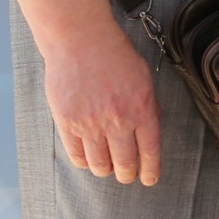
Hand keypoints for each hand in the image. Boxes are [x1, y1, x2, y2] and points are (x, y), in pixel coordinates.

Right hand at [42, 18, 161, 185]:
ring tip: (107, 165)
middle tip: (126, 175)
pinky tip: (88, 157)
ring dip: (105, 169)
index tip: (149, 179)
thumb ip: (147, 107)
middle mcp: (118, 119)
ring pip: (100, 165)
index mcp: (142, 107)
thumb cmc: (115, 55)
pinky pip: (77, 156)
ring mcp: (91, 123)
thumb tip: (149, 134)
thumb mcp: (143, 78)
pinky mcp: (67, 123)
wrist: (81, 39)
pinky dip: (84, 162)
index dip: (150, 171)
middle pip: (124, 164)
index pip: (150, 151)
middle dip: (127, 174)